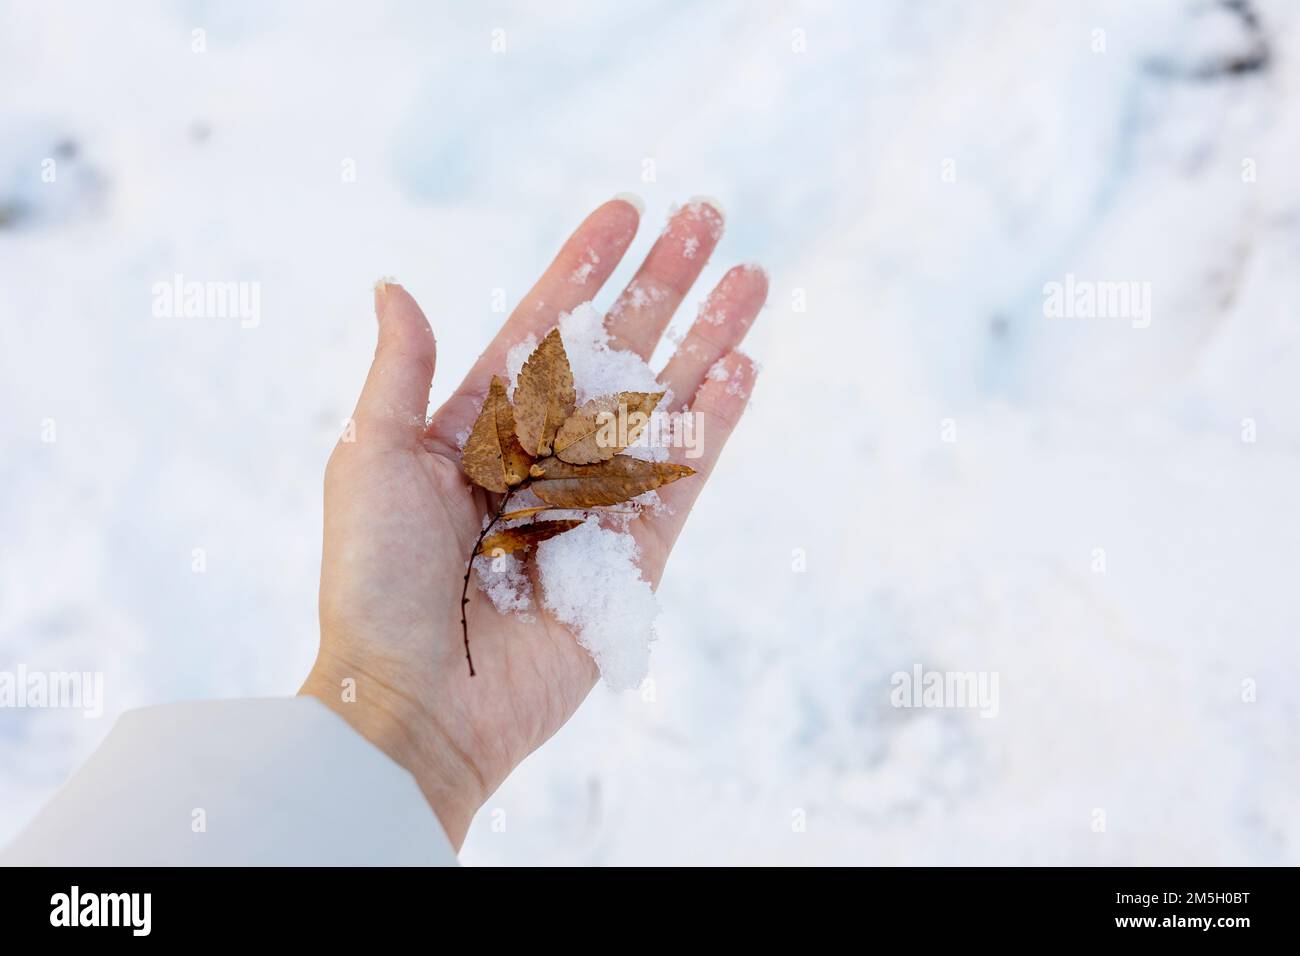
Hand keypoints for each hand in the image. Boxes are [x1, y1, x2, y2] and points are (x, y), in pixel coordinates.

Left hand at [299, 198, 766, 848]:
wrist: (415, 704)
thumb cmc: (374, 583)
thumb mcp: (371, 461)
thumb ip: (401, 373)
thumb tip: (394, 286)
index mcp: (476, 428)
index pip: (541, 330)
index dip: (583, 269)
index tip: (623, 212)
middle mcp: (541, 457)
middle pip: (615, 354)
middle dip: (661, 286)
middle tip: (707, 217)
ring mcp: (591, 505)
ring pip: (661, 405)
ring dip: (706, 340)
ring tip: (751, 278)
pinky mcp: (632, 560)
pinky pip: (681, 481)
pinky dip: (713, 426)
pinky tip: (742, 368)